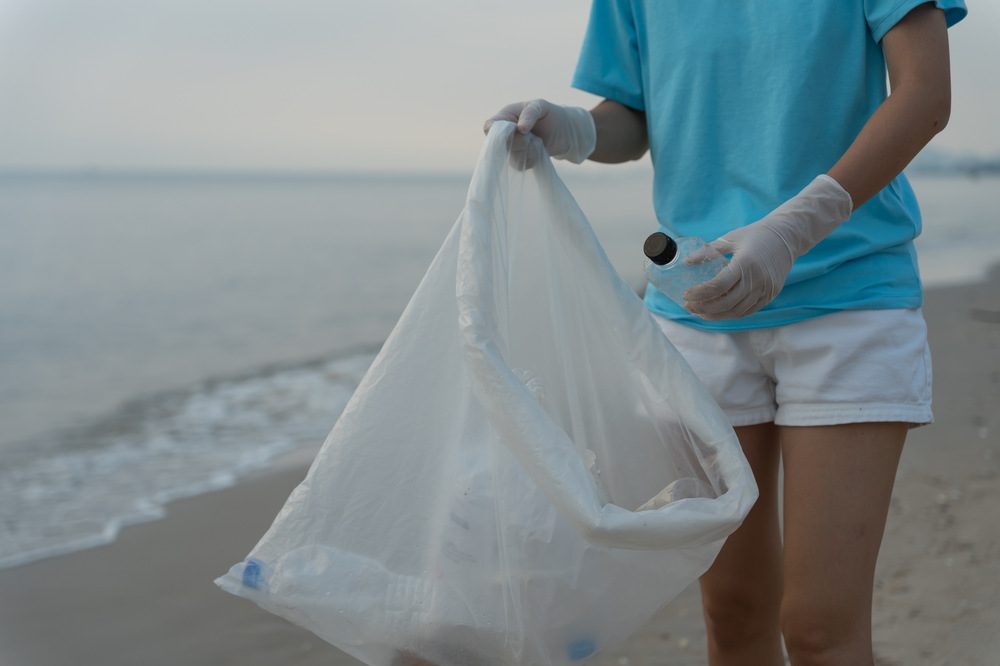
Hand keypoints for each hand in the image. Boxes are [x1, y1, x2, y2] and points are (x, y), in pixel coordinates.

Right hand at [483, 99, 595, 166]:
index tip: (512, 133)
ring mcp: (513, 148)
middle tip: (529, 136)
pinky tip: (538, 151)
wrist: (566, 131)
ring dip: (526, 151)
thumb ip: (529, 113)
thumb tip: (520, 128)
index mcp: (506, 116)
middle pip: (499, 144)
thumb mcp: (541, 106)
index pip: (490, 126)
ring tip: (537, 142)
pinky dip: (531, 159)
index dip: (495, 132)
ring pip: (510, 156)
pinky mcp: (521, 159)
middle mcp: (506, 133)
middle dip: (517, 142)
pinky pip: (520, 165)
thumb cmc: (551, 114)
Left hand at [683, 175, 852, 318]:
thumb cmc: (756, 235)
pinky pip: (748, 310)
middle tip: (689, 307)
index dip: (700, 293)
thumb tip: (686, 261)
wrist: (787, 237)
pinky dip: (732, 314)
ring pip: (737, 311)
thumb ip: (707, 251)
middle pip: (726, 303)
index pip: (718, 286)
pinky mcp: (771, 294)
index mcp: (745, 263)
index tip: (686, 295)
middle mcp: (757, 279)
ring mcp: (765, 289)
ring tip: (700, 312)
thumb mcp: (730, 238)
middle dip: (704, 308)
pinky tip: (718, 312)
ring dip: (716, 314)